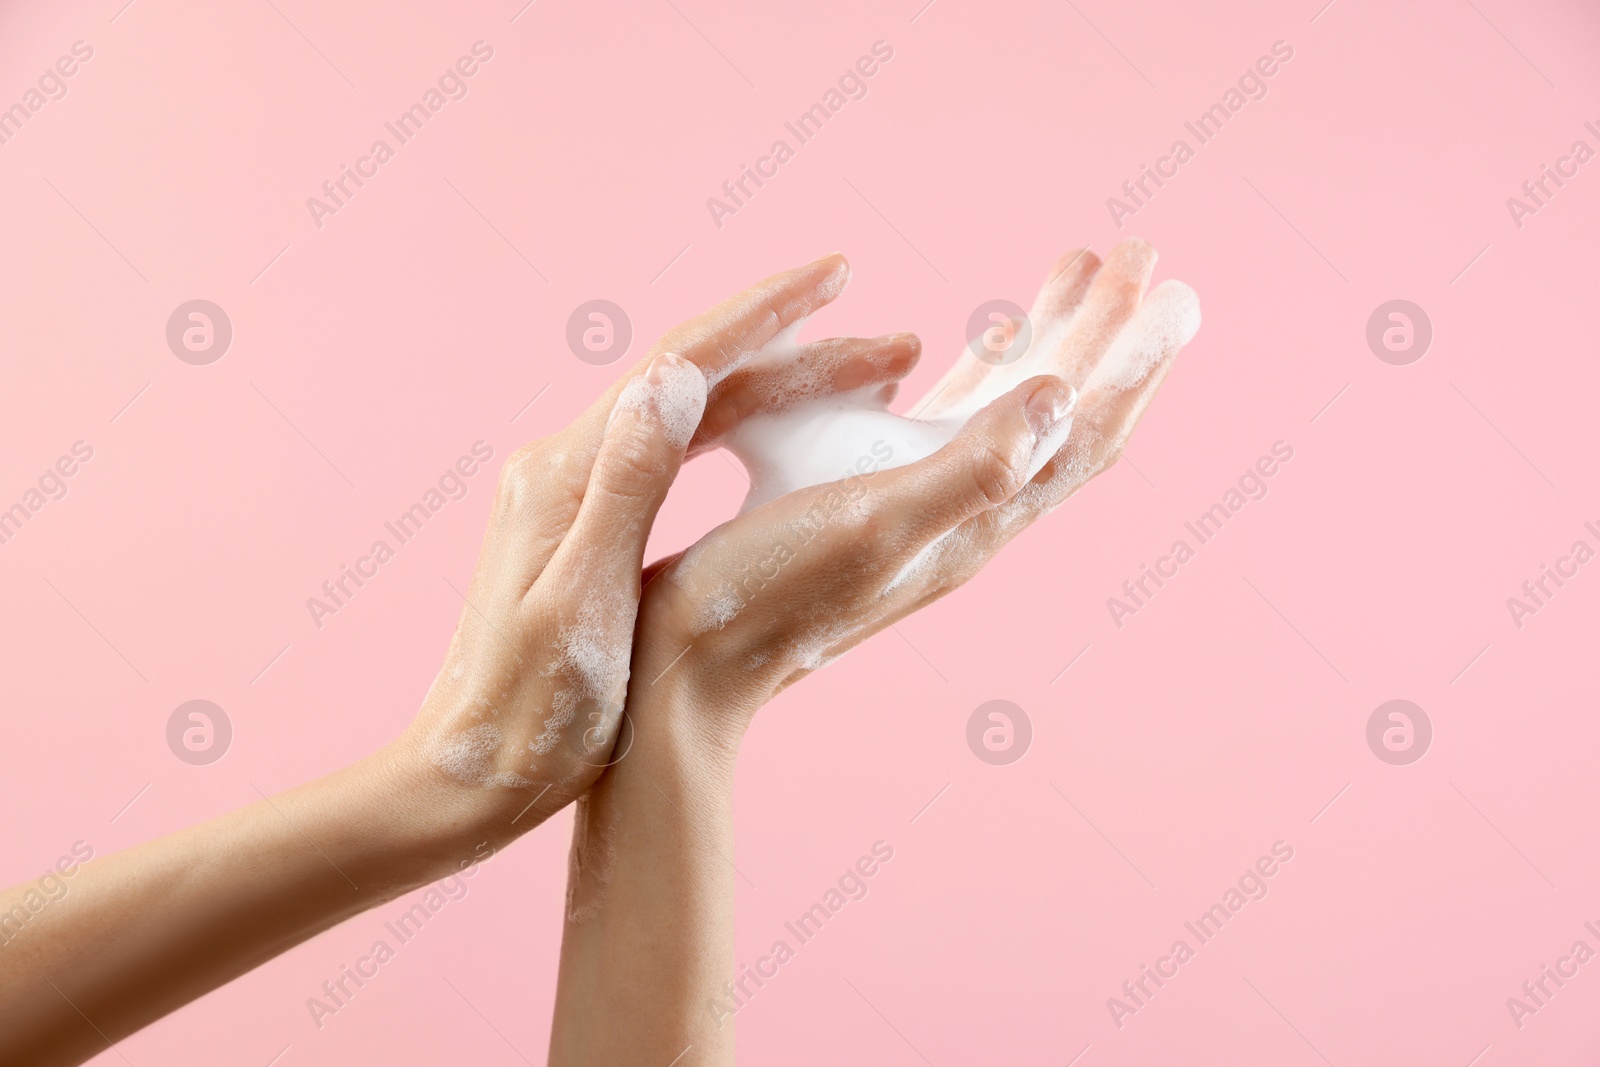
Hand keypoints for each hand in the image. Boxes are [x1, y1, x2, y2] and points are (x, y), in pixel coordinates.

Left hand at [389, 254, 920, 823]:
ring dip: (779, 387)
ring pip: (692, 411)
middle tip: (894, 348)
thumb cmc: (529, 713)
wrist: (468, 774)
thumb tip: (670, 376)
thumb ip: (625, 489)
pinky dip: (741, 431)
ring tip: (866, 383)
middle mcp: (568, 463)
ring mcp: (575, 488)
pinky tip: (782, 435)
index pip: (679, 366)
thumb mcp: (581, 604)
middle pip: (695, 379)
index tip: (836, 277)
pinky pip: (678, 450)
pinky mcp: (585, 519)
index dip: (763, 316)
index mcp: (569, 474)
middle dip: (796, 351)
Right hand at [636, 237, 1198, 729]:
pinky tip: (978, 341)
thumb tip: (1063, 394)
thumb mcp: (876, 523)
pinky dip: (984, 370)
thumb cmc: (769, 593)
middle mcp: (969, 514)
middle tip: (1137, 253)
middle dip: (1106, 331)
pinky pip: (960, 421)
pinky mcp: (885, 500)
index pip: (1087, 434)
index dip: (1135, 361)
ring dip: (1052, 339)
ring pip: (1016, 409)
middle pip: (1065, 412)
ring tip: (1075, 271)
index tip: (1172, 285)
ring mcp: (930, 507)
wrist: (692, 665)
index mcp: (978, 517)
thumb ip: (974, 466)